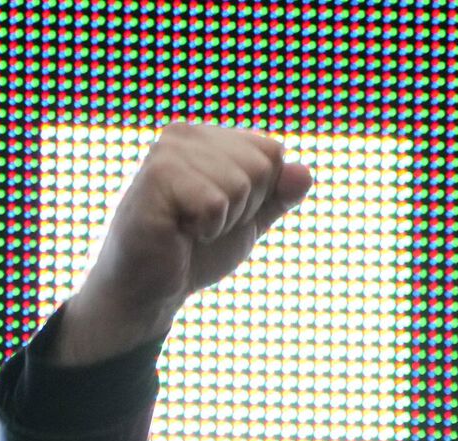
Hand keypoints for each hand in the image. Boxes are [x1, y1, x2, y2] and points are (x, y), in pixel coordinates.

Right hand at [54, 122, 313, 366]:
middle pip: (261, 165)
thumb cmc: (195, 252)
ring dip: (223, 221)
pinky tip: (177, 232)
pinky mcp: (156, 178)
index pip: (273, 152)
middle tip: (203, 224)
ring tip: (189, 228)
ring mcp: (168, 152)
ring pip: (241, 183)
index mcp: (208, 136)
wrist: (151, 290)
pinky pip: (215, 203)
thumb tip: (306, 172)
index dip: (260, 196)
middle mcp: (185, 134)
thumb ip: (278, 196)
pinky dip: (206, 229)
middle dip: (244, 208)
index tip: (223, 213)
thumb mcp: (248, 221)